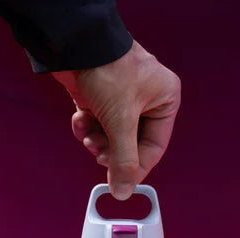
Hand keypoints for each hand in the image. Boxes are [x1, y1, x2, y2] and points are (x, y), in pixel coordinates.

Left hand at [54, 41, 180, 199]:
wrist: (74, 44)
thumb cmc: (108, 68)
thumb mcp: (121, 121)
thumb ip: (124, 160)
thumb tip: (124, 191)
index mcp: (165, 100)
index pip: (154, 147)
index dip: (136, 168)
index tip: (121, 184)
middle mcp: (146, 99)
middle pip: (131, 143)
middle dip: (112, 150)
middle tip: (99, 154)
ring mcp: (122, 98)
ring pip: (111, 136)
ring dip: (97, 140)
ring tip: (88, 134)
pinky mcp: (100, 97)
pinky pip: (96, 124)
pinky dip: (86, 126)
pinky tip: (80, 119)